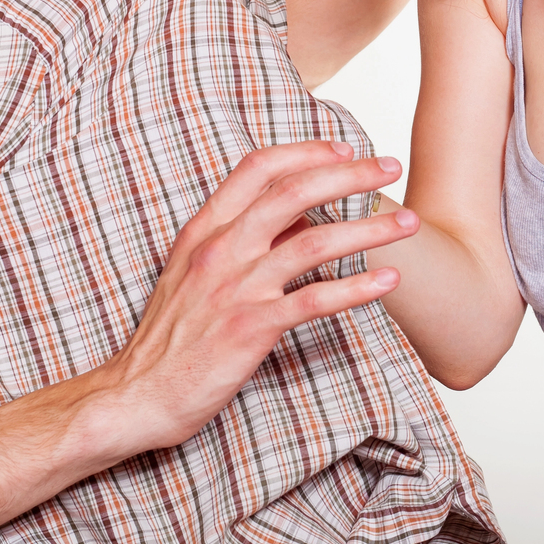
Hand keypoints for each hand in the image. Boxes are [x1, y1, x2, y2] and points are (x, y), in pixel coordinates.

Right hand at [81, 140, 415, 453]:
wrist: (136, 394)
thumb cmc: (170, 337)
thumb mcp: (193, 273)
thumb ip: (239, 242)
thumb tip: (296, 219)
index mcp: (204, 230)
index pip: (257, 168)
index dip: (304, 152)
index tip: (343, 149)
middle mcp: (221, 250)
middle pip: (294, 193)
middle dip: (349, 175)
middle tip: (389, 168)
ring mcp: (237, 288)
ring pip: (314, 242)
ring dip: (368, 228)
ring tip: (407, 223)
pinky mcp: (251, 329)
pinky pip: (314, 300)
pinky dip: (357, 287)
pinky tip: (388, 281)